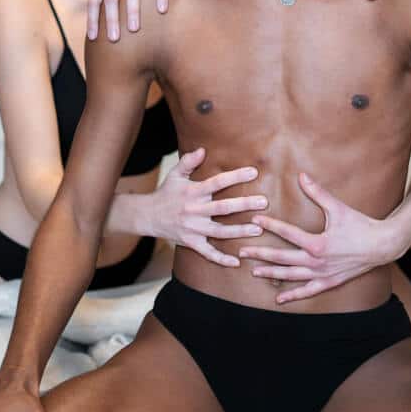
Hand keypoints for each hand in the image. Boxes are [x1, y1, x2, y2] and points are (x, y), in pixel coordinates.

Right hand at [147, 148, 266, 266]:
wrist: (147, 216)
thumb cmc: (166, 193)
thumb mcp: (174, 174)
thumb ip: (188, 161)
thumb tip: (202, 150)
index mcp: (192, 192)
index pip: (217, 182)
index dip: (235, 177)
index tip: (254, 172)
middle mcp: (194, 211)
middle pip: (222, 208)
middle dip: (244, 205)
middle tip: (263, 202)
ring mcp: (192, 229)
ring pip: (219, 232)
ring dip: (239, 231)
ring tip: (258, 229)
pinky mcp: (190, 242)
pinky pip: (207, 253)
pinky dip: (221, 259)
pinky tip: (237, 261)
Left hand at [239, 172, 395, 303]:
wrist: (382, 246)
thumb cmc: (360, 225)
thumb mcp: (339, 208)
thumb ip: (318, 193)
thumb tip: (302, 175)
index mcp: (318, 243)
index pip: (288, 233)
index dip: (270, 225)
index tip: (255, 220)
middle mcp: (317, 262)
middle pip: (282, 259)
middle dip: (260, 255)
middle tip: (242, 252)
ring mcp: (322, 274)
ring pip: (291, 276)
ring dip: (271, 274)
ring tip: (254, 272)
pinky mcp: (329, 282)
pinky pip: (307, 291)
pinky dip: (293, 296)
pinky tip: (279, 298)